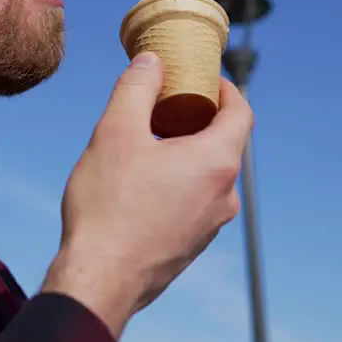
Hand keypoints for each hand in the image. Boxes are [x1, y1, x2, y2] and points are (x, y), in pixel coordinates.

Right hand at [41, 51, 253, 338]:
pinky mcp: (191, 247)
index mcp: (217, 162)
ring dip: (186, 151)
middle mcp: (225, 195)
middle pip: (225, 142)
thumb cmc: (109, 205)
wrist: (99, 280)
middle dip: (198, 117)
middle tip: (165, 103)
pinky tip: (140, 183)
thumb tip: (152, 60)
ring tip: (147, 141)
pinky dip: (178, 181)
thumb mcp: (116, 132)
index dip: (224, 88)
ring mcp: (210, 225)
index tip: (200, 76)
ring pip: (208, 174)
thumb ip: (137, 88)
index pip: (241, 112)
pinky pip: (194, 200)